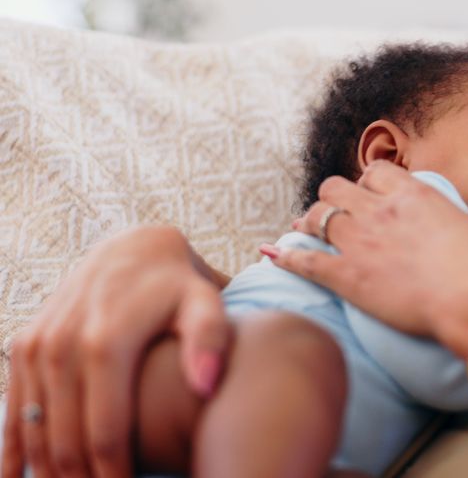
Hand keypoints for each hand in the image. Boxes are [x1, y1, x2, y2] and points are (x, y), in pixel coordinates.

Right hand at [2, 225, 230, 477]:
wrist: (133, 249)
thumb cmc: (179, 287)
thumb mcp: (204, 302)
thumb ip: (210, 339)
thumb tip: (206, 385)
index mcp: (107, 342)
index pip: (106, 432)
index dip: (116, 475)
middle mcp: (63, 345)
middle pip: (65, 438)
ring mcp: (39, 346)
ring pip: (33, 429)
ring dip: (46, 471)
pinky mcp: (25, 346)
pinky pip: (13, 407)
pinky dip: (14, 448)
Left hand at [264, 161, 467, 356]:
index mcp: (415, 195)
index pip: (375, 173)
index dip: (366, 183)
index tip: (367, 195)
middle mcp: (381, 212)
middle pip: (336, 188)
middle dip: (332, 200)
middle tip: (335, 215)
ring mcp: (361, 243)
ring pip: (317, 218)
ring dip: (310, 224)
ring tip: (304, 231)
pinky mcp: (348, 278)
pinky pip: (305, 262)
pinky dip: (286, 258)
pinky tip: (271, 255)